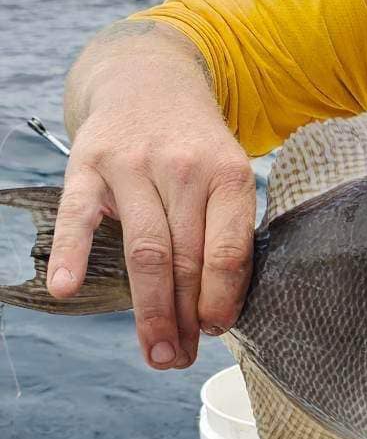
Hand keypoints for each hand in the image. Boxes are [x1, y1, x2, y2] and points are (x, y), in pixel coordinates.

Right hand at [47, 97, 256, 369]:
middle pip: (185, 259)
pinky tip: (65, 288)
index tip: (215, 332)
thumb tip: (218, 313)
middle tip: (177, 360)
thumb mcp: (225, 175)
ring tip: (154, 352)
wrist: (147, 79)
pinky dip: (70, 253)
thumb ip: (224, 232)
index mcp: (227, 174)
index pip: (229, 250)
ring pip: (144, 251)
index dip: (222, 299)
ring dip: (149, 310)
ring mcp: (133, 165)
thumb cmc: (192, 146)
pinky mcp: (89, 164)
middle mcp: (183, 167)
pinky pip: (78, 216)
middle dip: (183, 319)